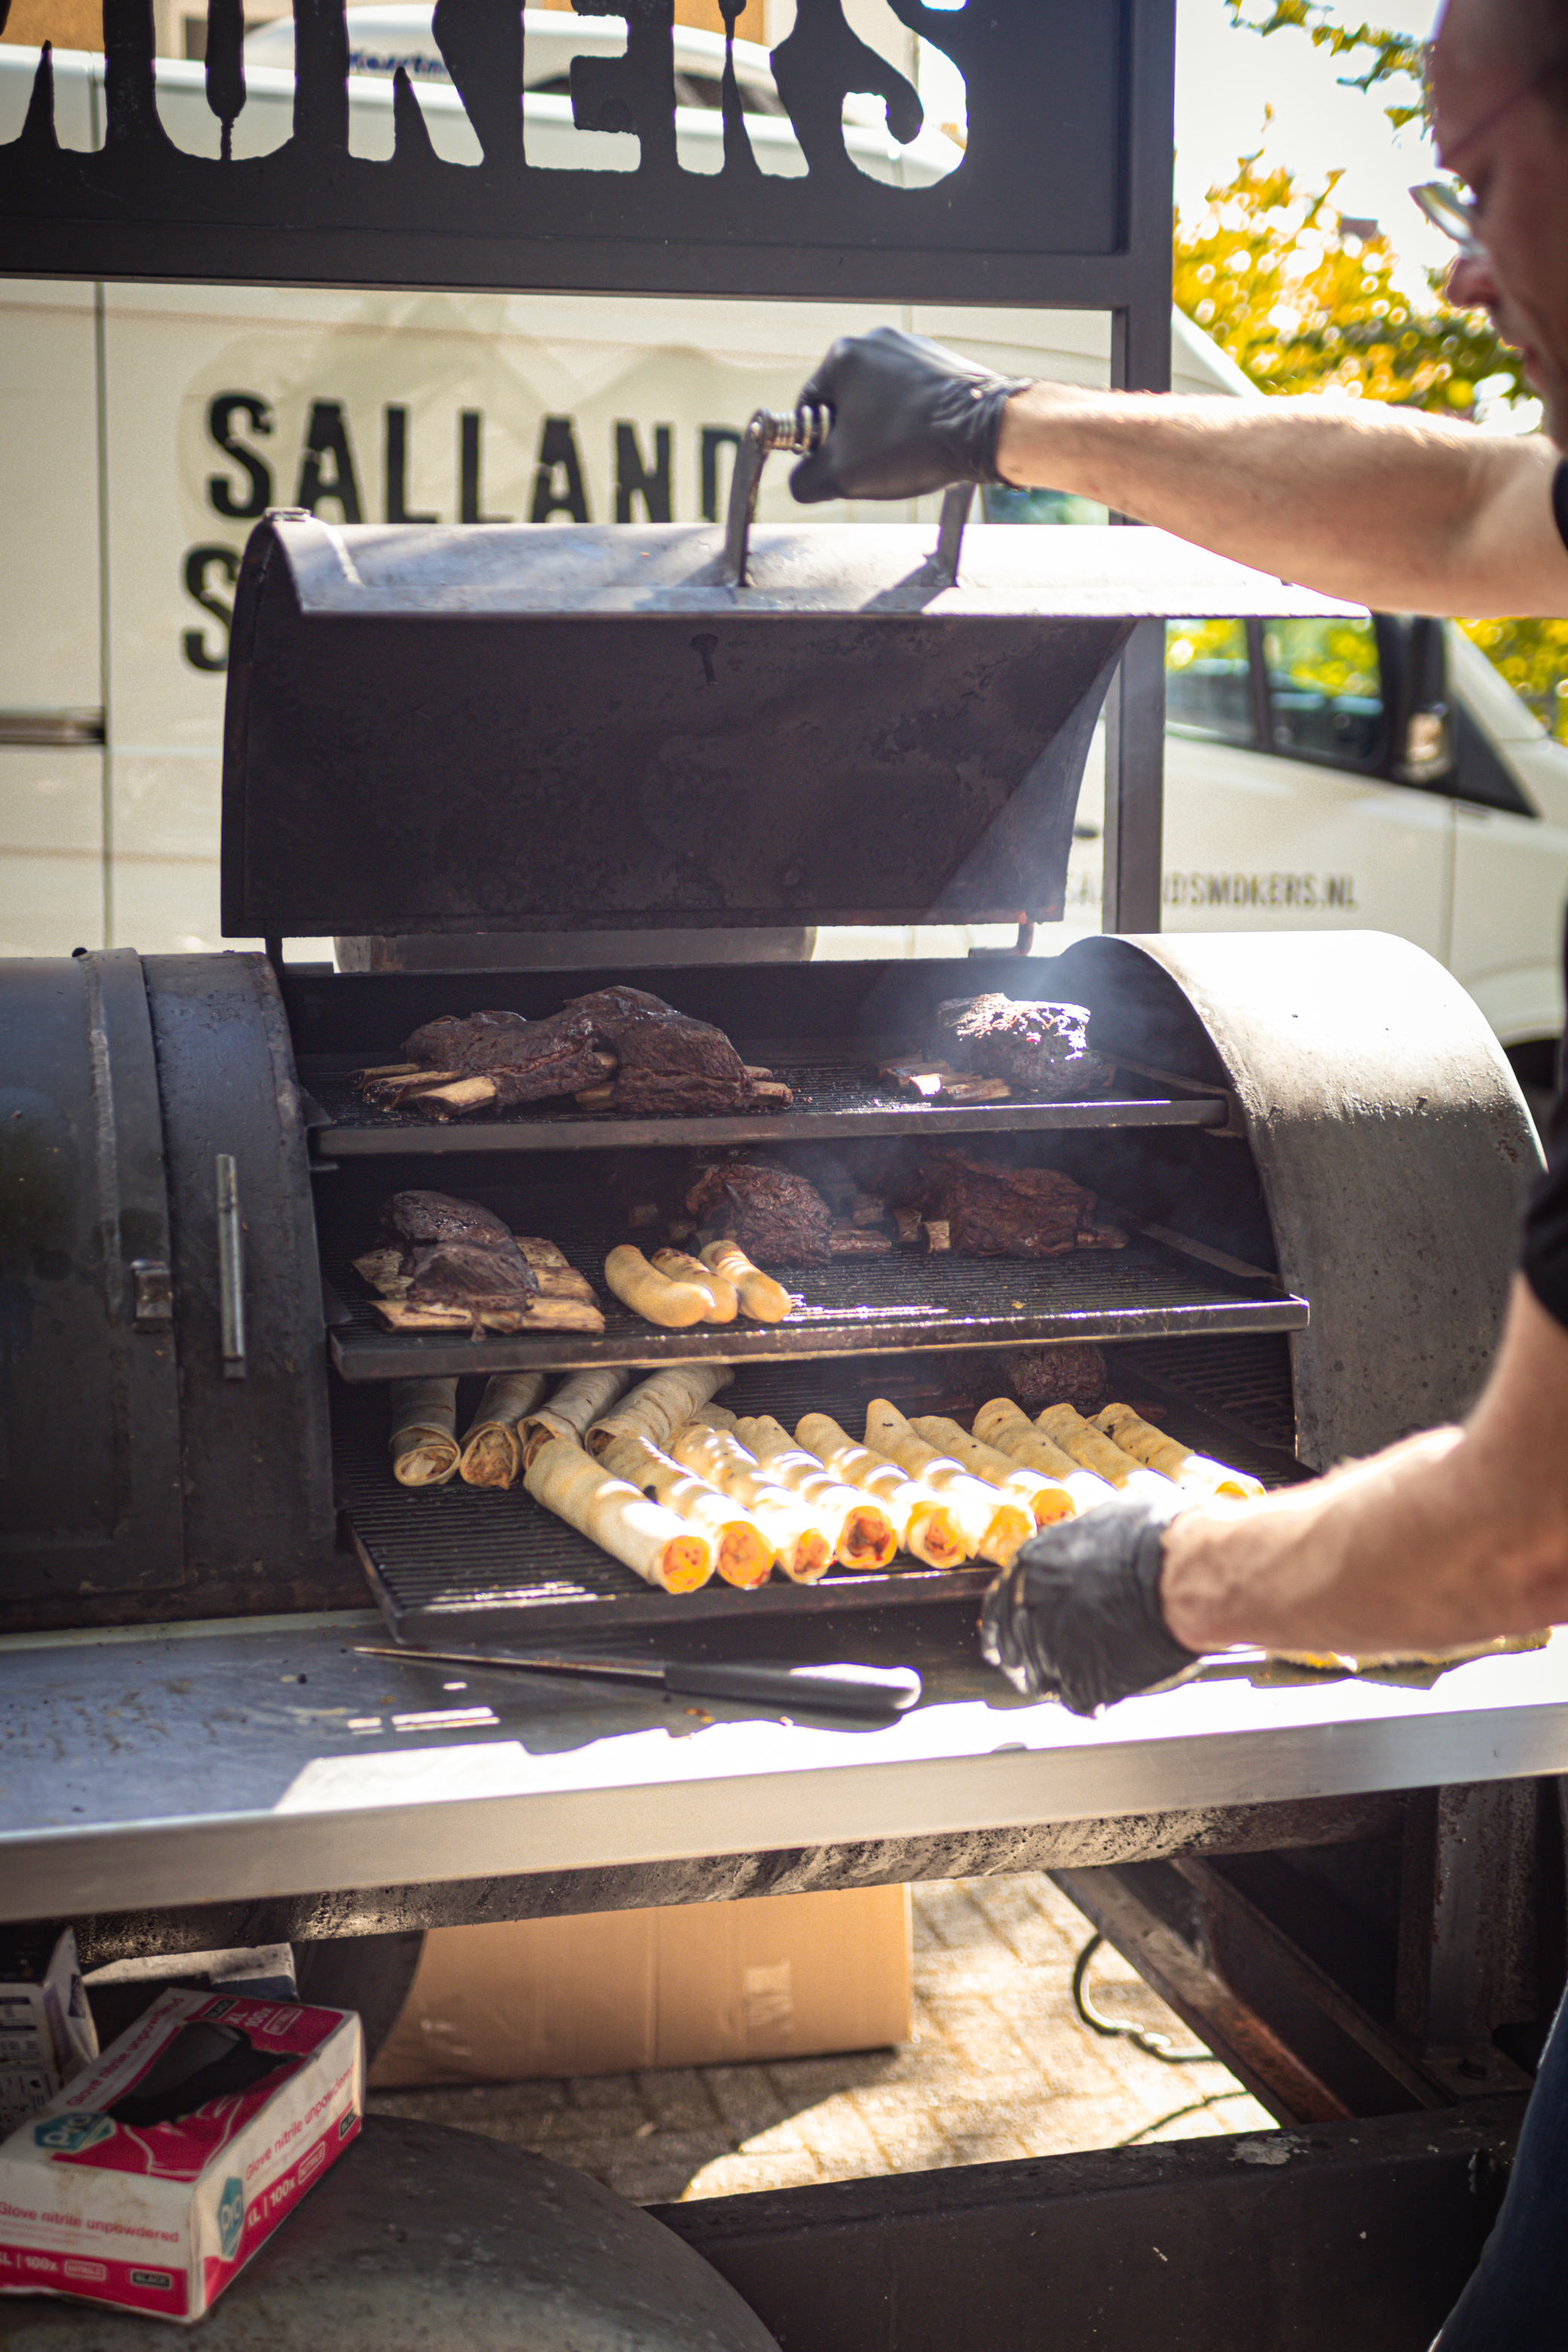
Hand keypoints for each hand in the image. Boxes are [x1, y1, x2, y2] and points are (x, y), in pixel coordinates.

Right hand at [789, 325, 1031, 503]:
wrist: (983, 431)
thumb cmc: (910, 444)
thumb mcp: (840, 475)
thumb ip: (805, 480)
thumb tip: (802, 481)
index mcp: (843, 356)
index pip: (808, 407)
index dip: (814, 444)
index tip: (830, 464)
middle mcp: (877, 341)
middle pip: (846, 402)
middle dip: (853, 437)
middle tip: (868, 465)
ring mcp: (913, 349)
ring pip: (881, 400)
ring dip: (883, 431)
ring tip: (901, 456)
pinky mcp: (942, 363)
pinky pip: (913, 398)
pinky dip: (912, 422)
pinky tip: (923, 444)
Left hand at [980, 1489, 1196, 1716]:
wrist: (1180, 1579)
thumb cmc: (1153, 1541)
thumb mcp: (1105, 1519)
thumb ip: (1083, 1541)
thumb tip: (1092, 1542)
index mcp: (1029, 1568)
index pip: (997, 1607)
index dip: (1008, 1624)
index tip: (1014, 1634)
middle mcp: (1027, 1609)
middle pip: (1011, 1649)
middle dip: (1027, 1658)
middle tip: (1049, 1662)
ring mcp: (1049, 1650)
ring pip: (1039, 1678)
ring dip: (1057, 1678)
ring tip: (1082, 1675)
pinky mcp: (1081, 1685)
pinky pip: (1076, 1700)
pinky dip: (1092, 1698)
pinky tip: (1108, 1689)